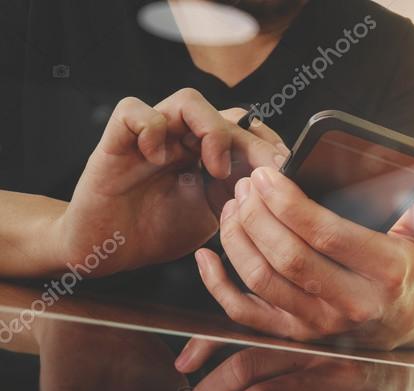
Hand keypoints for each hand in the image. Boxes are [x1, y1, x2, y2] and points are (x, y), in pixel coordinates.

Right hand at [55, 89, 285, 276]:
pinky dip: (152, 128)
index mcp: (209, 156)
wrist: (110, 250)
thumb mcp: (215, 220)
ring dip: (210, 130)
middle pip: (227, 115)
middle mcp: (184, 139)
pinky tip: (161, 159)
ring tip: (214, 167)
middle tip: (264, 172)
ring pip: (189, 100)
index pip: (247, 131)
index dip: (269, 145)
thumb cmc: (158, 232)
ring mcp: (153, 136)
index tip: (287, 170)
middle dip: (252, 142)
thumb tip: (282, 192)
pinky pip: (136, 110)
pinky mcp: (118, 138)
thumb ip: (243, 202)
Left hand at [195, 164, 413, 348]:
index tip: (268, 174)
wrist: (408, 323)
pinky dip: (217, 286)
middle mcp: (354, 305)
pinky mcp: (297, 336)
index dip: (289, 202)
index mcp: (388, 273)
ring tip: (233, 206)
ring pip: (262, 281)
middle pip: (288, 258)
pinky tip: (205, 255)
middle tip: (246, 185)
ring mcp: (322, 325)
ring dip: (237, 239)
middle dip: (258, 215)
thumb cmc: (410, 270)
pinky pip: (245, 314)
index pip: (327, 235)